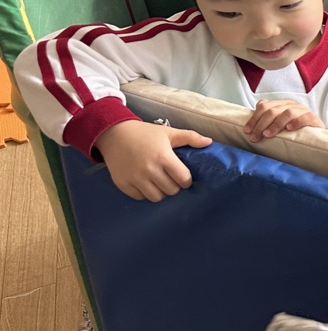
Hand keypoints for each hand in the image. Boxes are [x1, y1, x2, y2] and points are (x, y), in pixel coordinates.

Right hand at [95, 120, 211, 201]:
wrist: (114, 134)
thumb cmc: (144, 133)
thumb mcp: (168, 132)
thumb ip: (190, 137)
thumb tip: (209, 142)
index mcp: (163, 157)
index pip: (183, 179)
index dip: (187, 180)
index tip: (184, 177)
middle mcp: (149, 170)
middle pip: (171, 190)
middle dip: (175, 186)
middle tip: (172, 179)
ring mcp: (135, 178)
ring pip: (156, 197)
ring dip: (161, 192)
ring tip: (160, 183)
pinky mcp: (123, 184)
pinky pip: (140, 197)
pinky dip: (145, 193)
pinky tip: (146, 183)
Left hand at [244, 99, 321, 141]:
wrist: (316, 133)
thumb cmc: (293, 131)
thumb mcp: (278, 125)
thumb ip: (266, 123)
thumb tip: (248, 128)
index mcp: (280, 104)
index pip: (264, 106)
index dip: (254, 118)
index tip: (247, 131)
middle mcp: (290, 105)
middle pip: (272, 110)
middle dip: (261, 124)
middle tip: (255, 138)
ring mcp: (302, 110)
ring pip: (287, 113)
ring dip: (275, 125)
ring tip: (268, 135)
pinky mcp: (313, 117)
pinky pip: (305, 117)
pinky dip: (296, 122)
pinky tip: (289, 129)